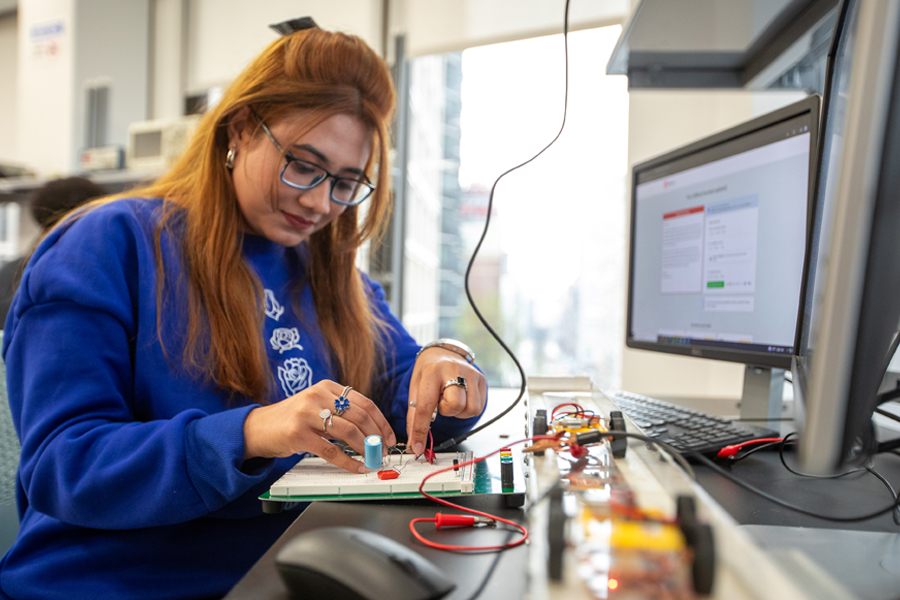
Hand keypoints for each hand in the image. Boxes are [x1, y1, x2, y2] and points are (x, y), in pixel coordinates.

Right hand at [243, 380, 396, 472]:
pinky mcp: (299, 434)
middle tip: (384, 450)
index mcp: (327, 387)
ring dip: (365, 449)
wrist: (259, 428)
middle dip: (377, 436)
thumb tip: (372, 431)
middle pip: (360, 416)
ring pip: (348, 432)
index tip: (390, 436)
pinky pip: (331, 450)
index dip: (381, 421)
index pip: (365, 403)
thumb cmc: (292, 419)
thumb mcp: (317, 405)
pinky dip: (348, 461)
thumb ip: (341, 411)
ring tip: (372, 459)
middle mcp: (317, 396)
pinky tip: (356, 467)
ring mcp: (307, 414)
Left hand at [406, 348, 485, 454]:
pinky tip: (460, 398)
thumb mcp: (415, 389)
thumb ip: (414, 416)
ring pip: (470, 409)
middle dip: (446, 411)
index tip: (418, 446)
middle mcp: (453, 370)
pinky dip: (467, 409)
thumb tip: (414, 443)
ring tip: (450, 399)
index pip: (426, 406)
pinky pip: (478, 407)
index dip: (421, 430)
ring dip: (458, 411)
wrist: (443, 353)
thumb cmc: (428, 373)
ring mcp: (471, 373)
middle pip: (455, 406)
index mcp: (432, 372)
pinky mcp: (481, 379)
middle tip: (441, 402)